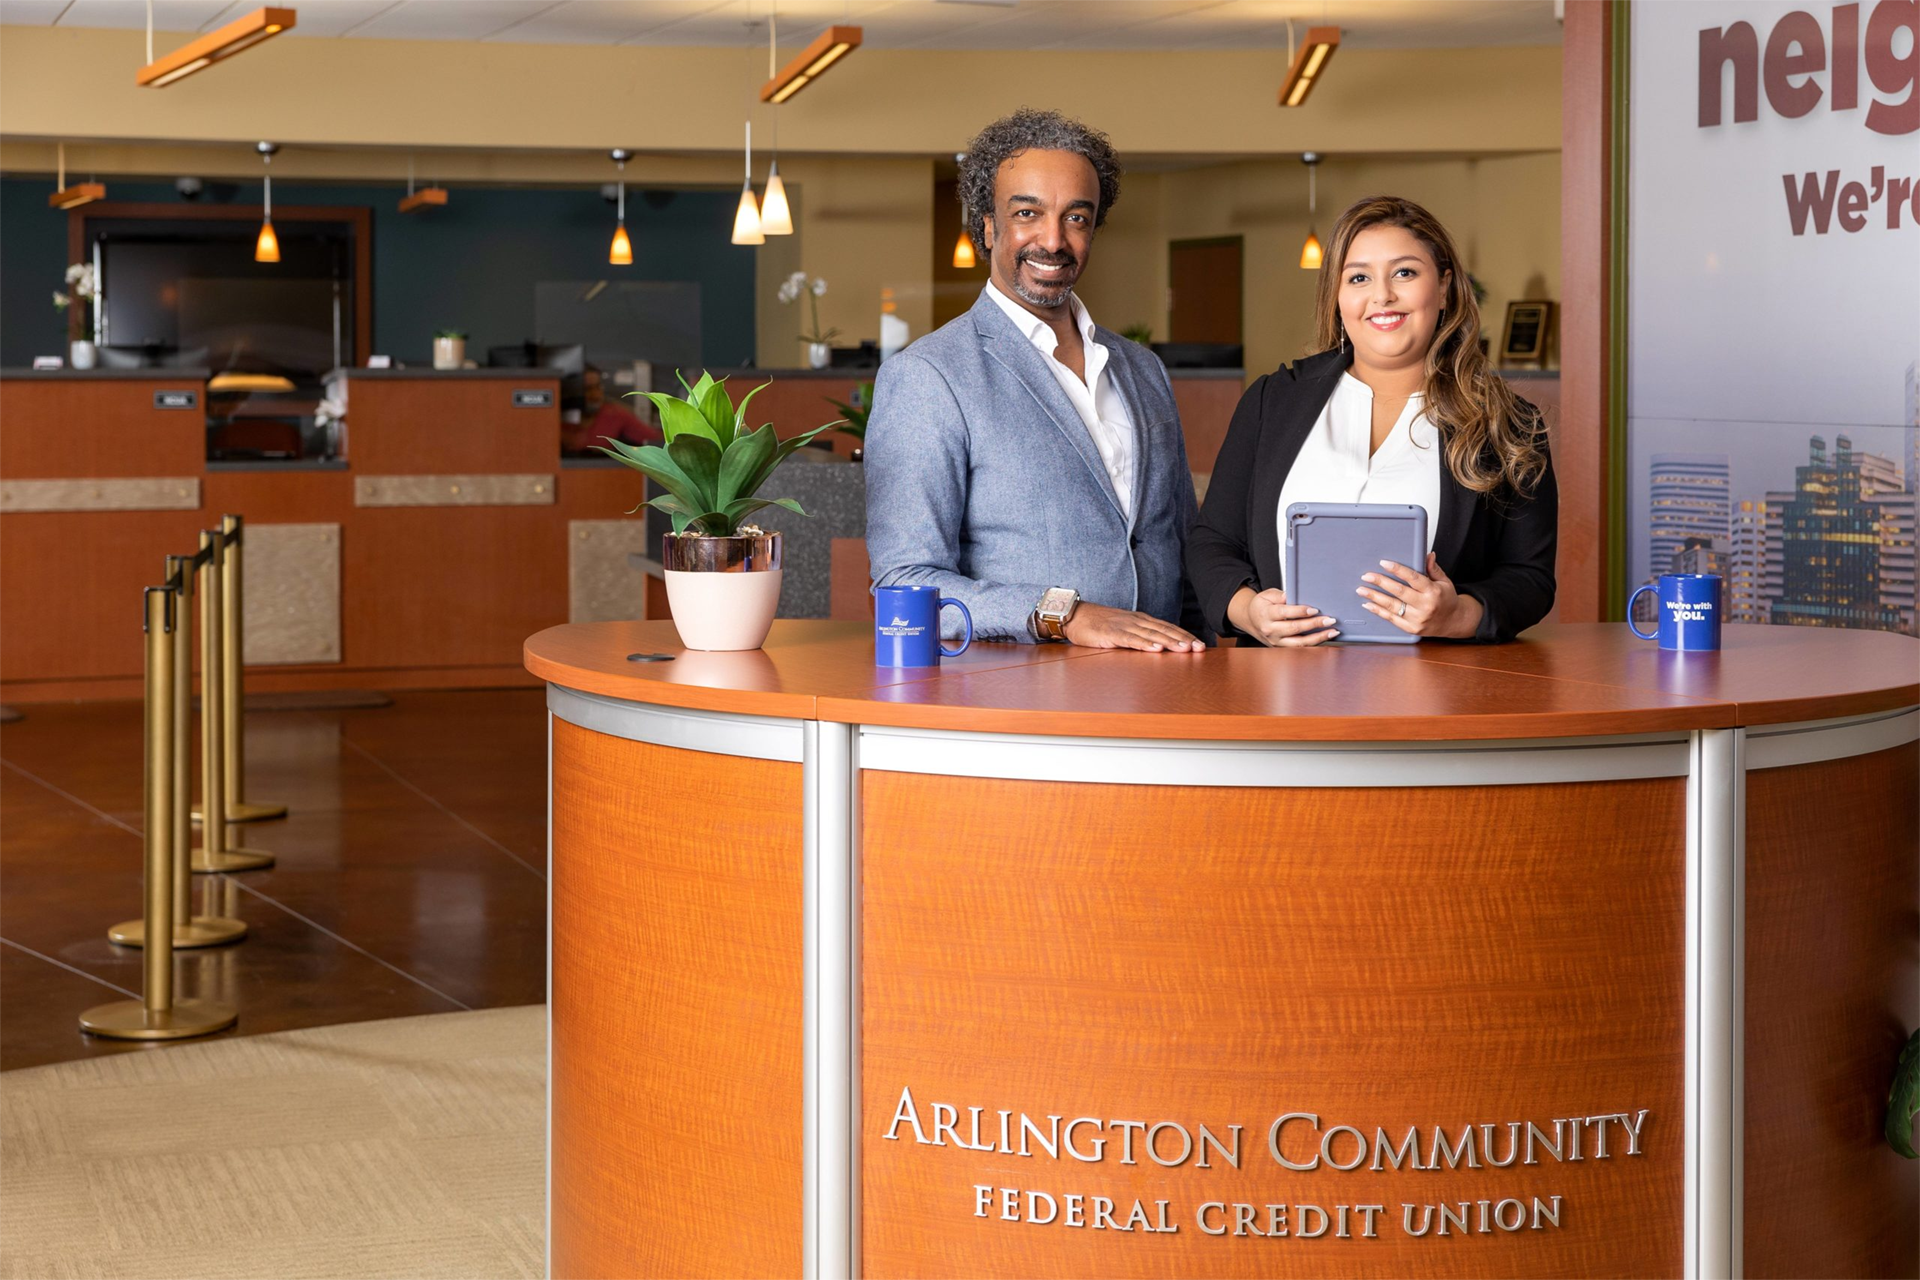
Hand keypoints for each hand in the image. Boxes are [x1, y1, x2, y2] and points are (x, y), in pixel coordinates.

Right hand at [1062, 603, 1205, 651]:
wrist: (1074, 615)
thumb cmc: (1097, 624)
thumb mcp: (1122, 629)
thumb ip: (1138, 636)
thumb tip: (1156, 647)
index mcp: (1140, 620)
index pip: (1167, 627)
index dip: (1184, 635)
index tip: (1199, 643)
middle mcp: (1135, 621)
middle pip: (1164, 630)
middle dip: (1183, 639)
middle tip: (1200, 648)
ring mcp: (1124, 626)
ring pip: (1151, 635)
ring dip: (1169, 642)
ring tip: (1185, 649)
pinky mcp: (1112, 634)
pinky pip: (1131, 640)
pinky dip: (1145, 644)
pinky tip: (1156, 649)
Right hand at [1228, 586, 1337, 647]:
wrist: (1251, 620)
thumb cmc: (1261, 606)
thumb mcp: (1266, 595)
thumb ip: (1279, 595)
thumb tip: (1290, 596)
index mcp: (1266, 614)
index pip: (1284, 613)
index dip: (1300, 612)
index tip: (1314, 610)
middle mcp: (1270, 630)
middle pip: (1294, 628)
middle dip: (1314, 624)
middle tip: (1329, 620)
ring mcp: (1276, 641)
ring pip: (1298, 643)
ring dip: (1317, 638)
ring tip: (1332, 632)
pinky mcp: (1281, 648)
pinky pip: (1299, 648)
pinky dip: (1314, 644)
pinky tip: (1324, 638)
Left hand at [1356, 554, 1483, 638]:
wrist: (1453, 622)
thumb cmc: (1447, 600)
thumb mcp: (1444, 582)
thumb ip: (1433, 569)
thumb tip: (1428, 554)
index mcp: (1433, 591)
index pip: (1413, 578)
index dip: (1397, 569)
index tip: (1383, 563)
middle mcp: (1425, 606)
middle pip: (1399, 591)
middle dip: (1380, 582)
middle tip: (1366, 576)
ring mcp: (1417, 619)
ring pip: (1392, 606)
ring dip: (1374, 596)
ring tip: (1361, 589)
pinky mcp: (1411, 628)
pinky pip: (1391, 619)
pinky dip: (1378, 611)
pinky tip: (1368, 604)